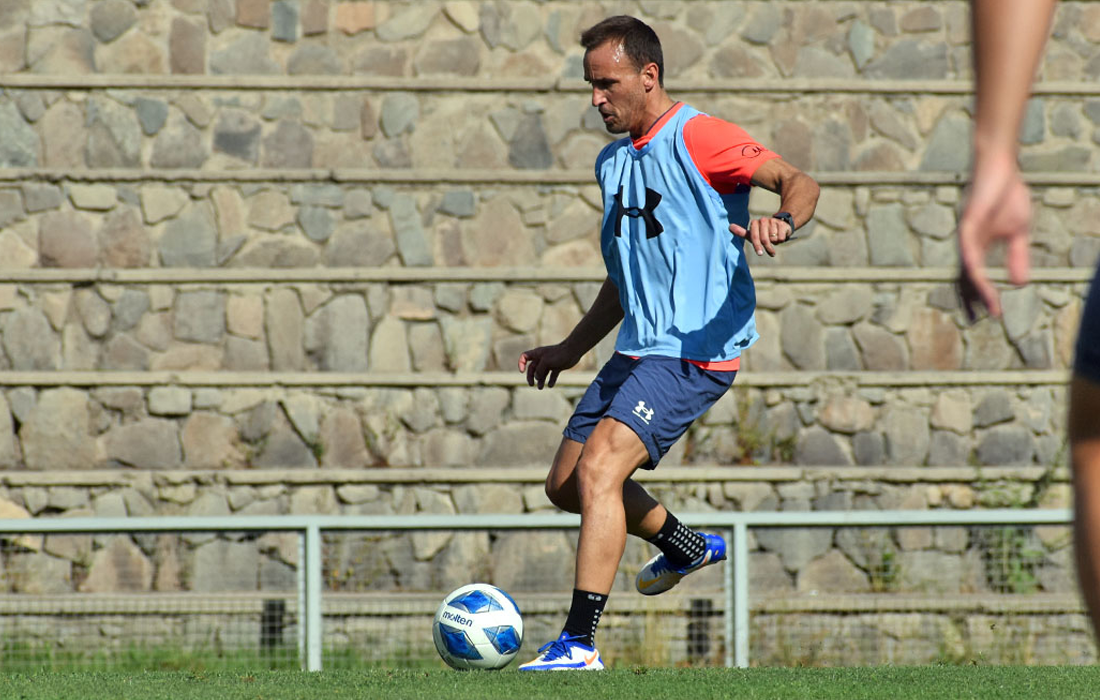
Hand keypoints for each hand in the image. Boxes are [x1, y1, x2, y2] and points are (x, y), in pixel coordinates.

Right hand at [518, 343, 580, 388]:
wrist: (573, 351)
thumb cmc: (558, 354)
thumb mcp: (546, 362)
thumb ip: (539, 370)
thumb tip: (537, 377)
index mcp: (537, 354)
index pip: (524, 357)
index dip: (521, 364)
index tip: (522, 371)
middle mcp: (542, 358)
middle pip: (532, 368)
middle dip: (530, 377)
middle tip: (531, 385)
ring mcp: (550, 363)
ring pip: (542, 373)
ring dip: (540, 381)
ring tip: (540, 388)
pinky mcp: (557, 367)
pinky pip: (552, 375)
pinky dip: (550, 380)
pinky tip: (550, 385)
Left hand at [730, 217, 792, 256]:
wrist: (779, 226)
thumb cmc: (762, 233)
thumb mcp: (752, 234)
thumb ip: (741, 232)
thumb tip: (729, 226)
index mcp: (754, 223)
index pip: (754, 237)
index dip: (757, 246)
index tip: (760, 253)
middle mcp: (763, 220)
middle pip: (764, 239)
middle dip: (768, 248)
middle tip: (771, 253)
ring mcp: (773, 221)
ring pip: (773, 238)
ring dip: (775, 242)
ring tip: (775, 239)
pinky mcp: (782, 224)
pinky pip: (781, 237)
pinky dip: (781, 240)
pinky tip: (780, 236)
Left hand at [956, 149, 1031, 320]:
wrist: (1000, 169)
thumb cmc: (1006, 197)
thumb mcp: (1017, 233)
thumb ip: (1016, 257)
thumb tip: (1020, 283)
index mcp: (978, 248)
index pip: (978, 278)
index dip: (986, 296)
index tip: (997, 314)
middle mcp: (967, 245)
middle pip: (966, 278)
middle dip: (973, 300)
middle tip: (983, 319)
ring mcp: (965, 235)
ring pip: (967, 267)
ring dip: (975, 287)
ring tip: (986, 304)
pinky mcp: (967, 222)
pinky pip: (967, 248)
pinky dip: (972, 264)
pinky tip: (977, 277)